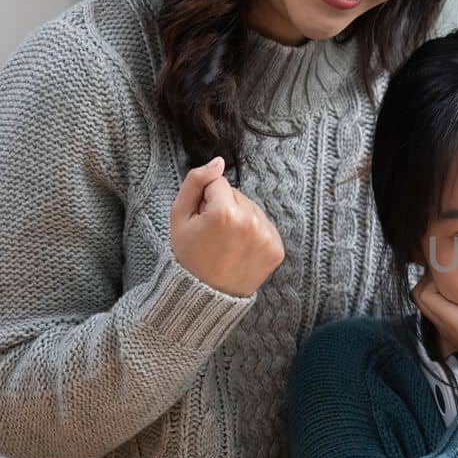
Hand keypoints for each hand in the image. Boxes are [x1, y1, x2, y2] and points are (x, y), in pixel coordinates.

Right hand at [169, 157, 284, 296]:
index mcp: (225, 212)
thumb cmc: (188, 255)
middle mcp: (250, 222)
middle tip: (213, 235)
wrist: (205, 295)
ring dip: (240, 219)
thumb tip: (219, 161)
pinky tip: (240, 249)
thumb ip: (196, 182)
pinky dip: (253, 232)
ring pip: (252, 209)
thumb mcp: (179, 216)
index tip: (202, 222)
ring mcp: (267, 237)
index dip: (206, 200)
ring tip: (227, 243)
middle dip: (224, 208)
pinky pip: (264, 225)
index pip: (218, 183)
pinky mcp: (277, 248)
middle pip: (237, 195)